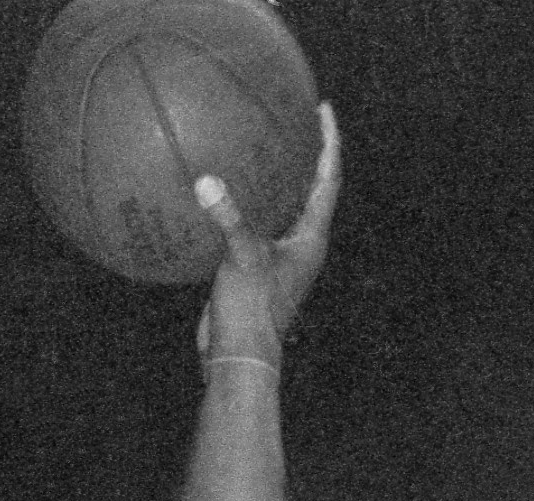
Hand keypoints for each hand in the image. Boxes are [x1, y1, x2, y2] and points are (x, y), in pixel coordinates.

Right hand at [195, 102, 341, 367]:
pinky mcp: (254, 267)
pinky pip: (251, 223)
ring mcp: (278, 256)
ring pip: (280, 205)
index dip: (328, 141)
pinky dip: (241, 202)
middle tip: (295, 115)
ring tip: (261, 142)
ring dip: (275, 177)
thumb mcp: (242, 259)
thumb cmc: (252, 311)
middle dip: (305, 151)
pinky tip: (217, 187)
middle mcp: (301, 243)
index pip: (328, 178)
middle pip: (310, 186)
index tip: (323, 108)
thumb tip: (205, 181)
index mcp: (311, 237)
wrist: (239, 358)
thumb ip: (229, 219)